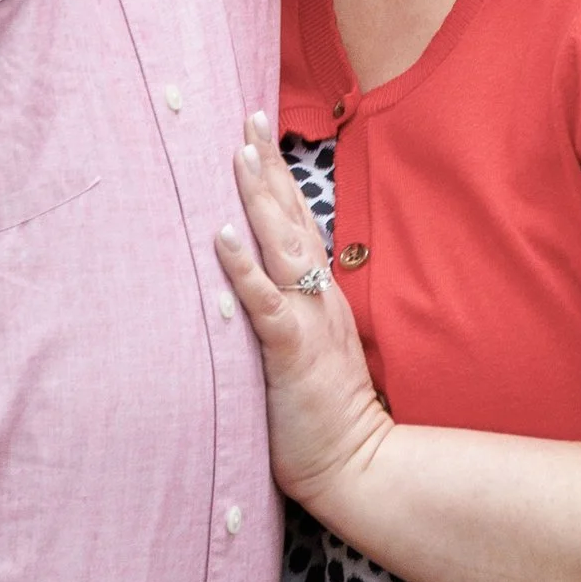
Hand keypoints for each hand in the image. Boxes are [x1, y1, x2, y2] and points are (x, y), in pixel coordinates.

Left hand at [215, 116, 391, 510]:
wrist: (359, 465)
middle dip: (267, 166)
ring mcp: (306, 321)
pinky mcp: (290, 352)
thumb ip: (294, 316)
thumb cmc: (327, 416)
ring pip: (280, 247)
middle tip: (247, 116)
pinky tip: (222, 237)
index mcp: (320, 297)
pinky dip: (243, 268)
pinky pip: (265, 303)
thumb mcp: (312, 352)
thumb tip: (268, 290)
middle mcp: (317, 298)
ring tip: (237, 155)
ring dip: (258, 199)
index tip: (259, 133)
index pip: (298, 224)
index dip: (279, 178)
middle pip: (291, 219)